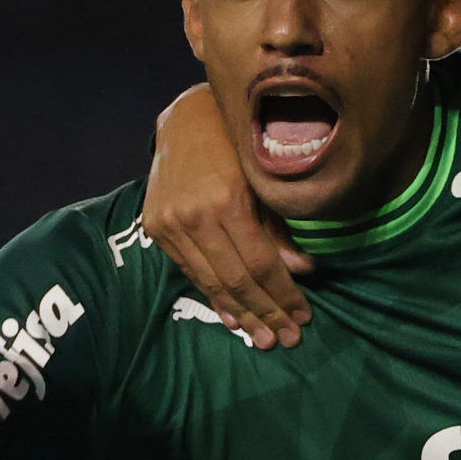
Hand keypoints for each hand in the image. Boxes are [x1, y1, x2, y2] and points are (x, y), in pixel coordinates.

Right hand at [143, 84, 313, 348]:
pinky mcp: (156, 227)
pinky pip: (190, 272)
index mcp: (227, 200)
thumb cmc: (238, 147)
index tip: (304, 316)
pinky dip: (213, 296)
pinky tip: (232, 317)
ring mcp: (170, 223)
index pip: (261, 263)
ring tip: (263, 338)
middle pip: (237, 279)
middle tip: (288, 338)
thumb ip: (281, 229)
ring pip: (212, 282)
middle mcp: (194, 216)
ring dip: (241, 314)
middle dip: (266, 312)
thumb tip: (304, 271)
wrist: (186, 121)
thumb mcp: (266, 181)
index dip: (283, 294)